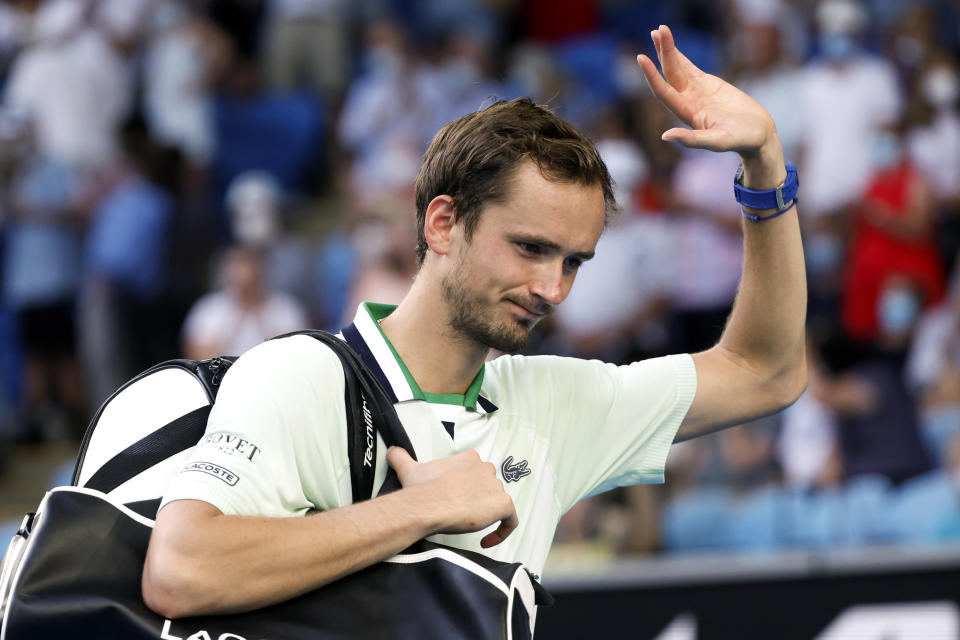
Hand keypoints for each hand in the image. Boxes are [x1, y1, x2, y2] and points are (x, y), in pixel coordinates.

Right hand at [387, 447, 518, 547]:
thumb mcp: (409, 469)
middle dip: (477, 500)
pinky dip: (502, 531)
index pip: (475, 472)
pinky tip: (486, 541)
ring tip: (468, 528)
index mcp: (469, 458)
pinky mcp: (503, 504)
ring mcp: (496, 486)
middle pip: (488, 486)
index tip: (455, 501)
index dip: (467, 488)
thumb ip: (401, 457)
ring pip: (497, 502)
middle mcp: (486, 468)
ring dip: (486, 515)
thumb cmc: (421, 488)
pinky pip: (510, 519)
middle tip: (460, 515)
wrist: (428, 505)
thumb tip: (391, 451)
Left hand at [637, 25, 784, 187]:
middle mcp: (686, 101)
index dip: (651, 75)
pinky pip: (689, 67)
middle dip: (662, 53)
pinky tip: (669, 45)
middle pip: (669, 74)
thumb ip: (692, 140)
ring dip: (667, 50)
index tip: (641, 58)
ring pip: (677, 67)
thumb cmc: (740, 141)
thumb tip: (665, 136)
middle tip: (656, 30)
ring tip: (658, 30)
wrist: (756, 134)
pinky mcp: (707, 84)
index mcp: (686, 113)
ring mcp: (696, 91)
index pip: (663, 91)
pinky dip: (679, 55)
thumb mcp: (718, 142)